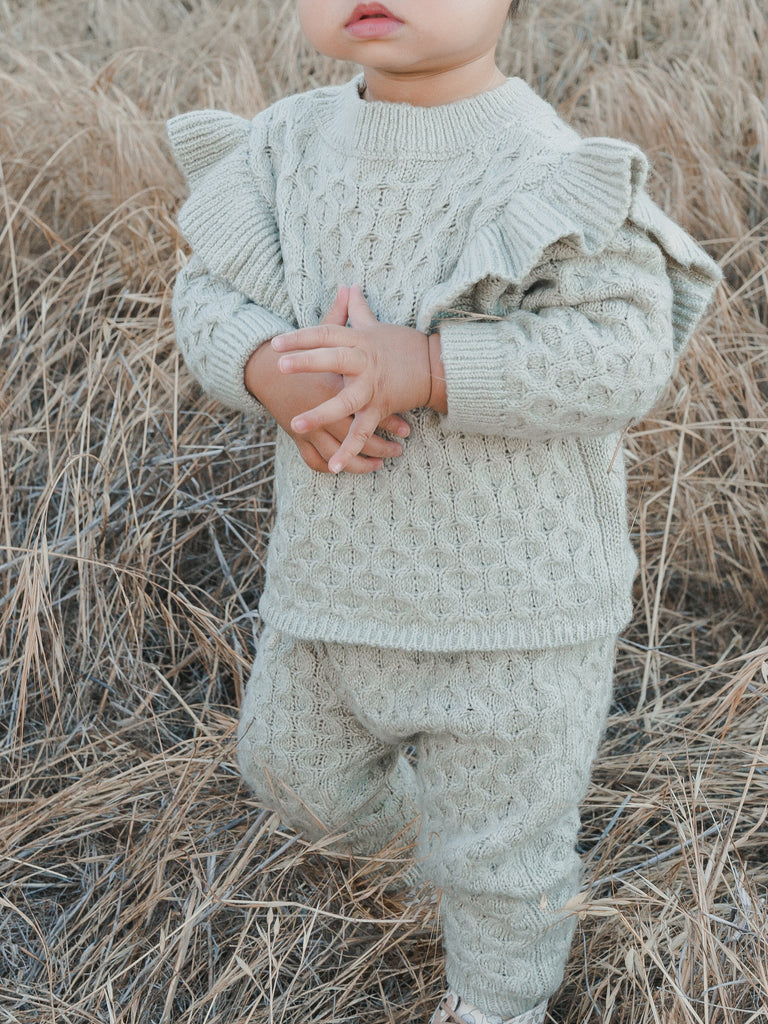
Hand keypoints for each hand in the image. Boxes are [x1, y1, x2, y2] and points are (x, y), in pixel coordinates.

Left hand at [272, 284, 442, 473]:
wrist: (436, 367)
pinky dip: (350, 451)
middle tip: (280, 366)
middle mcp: (365, 362)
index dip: (301, 337)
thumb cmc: (404, 345)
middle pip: (333, 358)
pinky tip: (333, 467)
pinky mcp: (382, 408)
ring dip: (320, 414)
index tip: (276, 342)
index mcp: (360, 340)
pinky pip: (363, 433)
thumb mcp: (378, 327)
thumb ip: (356, 310)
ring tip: (295, 425)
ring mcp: (373, 387)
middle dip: (307, 362)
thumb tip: (348, 286)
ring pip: (344, 402)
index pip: (326, 334)